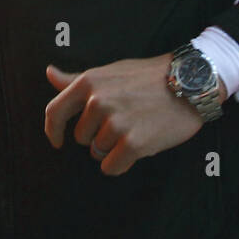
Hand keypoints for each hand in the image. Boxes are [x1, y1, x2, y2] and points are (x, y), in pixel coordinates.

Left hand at [43, 55, 204, 176]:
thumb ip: (76, 79)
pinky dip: (122, 163)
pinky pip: (112, 167)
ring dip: (114, 148)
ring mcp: (116, 123)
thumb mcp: (109, 71)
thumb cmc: (148, 77)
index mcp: (89, 82)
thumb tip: (49, 73)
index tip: (57, 141)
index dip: (53, 130)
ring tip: (136, 128)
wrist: (189, 83)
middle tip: (124, 120)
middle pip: (81, 138)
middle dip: (98, 135)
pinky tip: (139, 146)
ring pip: (98, 153)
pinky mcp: (133, 143)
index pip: (54, 112)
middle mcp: (98, 102)